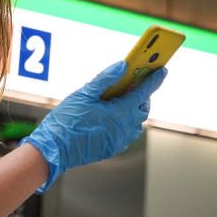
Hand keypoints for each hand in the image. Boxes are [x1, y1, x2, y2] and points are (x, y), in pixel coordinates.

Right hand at [20, 60, 166, 193]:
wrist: (54, 150)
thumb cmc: (67, 121)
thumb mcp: (84, 94)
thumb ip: (105, 79)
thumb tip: (123, 66)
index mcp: (119, 113)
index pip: (143, 93)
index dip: (154, 80)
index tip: (162, 70)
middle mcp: (124, 129)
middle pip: (143, 109)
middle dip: (144, 95)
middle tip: (137, 83)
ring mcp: (119, 141)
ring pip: (136, 123)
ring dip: (135, 110)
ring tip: (124, 99)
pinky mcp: (112, 149)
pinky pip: (126, 134)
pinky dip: (126, 123)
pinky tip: (113, 117)